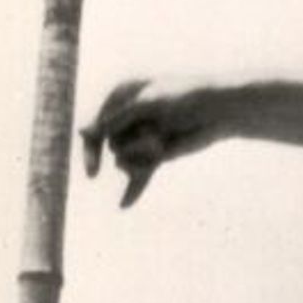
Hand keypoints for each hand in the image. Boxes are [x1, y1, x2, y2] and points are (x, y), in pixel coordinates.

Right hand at [80, 78, 228, 206]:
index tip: (93, 172)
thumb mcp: (148, 102)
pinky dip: (133, 190)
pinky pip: (139, 176)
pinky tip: (124, 205)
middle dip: (132, 143)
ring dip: (143, 154)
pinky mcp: (156, 156)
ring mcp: (140, 138)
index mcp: (120, 97)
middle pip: (110, 145)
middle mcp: (126, 118)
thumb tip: (83, 132)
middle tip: (144, 145)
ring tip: (164, 139)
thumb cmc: (185, 96)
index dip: (91, 148)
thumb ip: (117, 118)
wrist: (219, 111)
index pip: (95, 127)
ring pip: (124, 161)